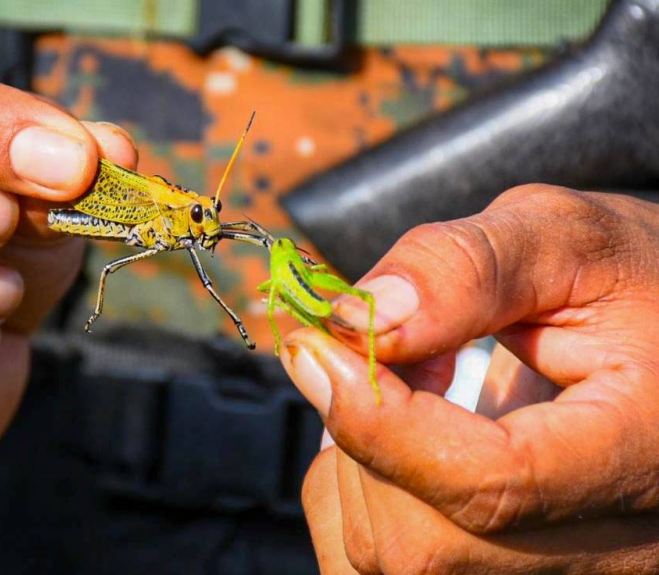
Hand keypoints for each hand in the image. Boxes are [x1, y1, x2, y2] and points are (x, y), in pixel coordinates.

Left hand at [283, 185, 658, 572]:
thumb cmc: (634, 285)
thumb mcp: (568, 239)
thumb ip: (469, 266)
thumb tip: (366, 317)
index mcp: (646, 454)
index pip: (490, 486)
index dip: (380, 420)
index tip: (317, 345)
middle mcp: (615, 548)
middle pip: (423, 542)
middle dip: (362, 433)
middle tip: (372, 347)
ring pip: (394, 562)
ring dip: (357, 459)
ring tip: (410, 383)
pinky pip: (388, 567)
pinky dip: (361, 497)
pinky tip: (404, 436)